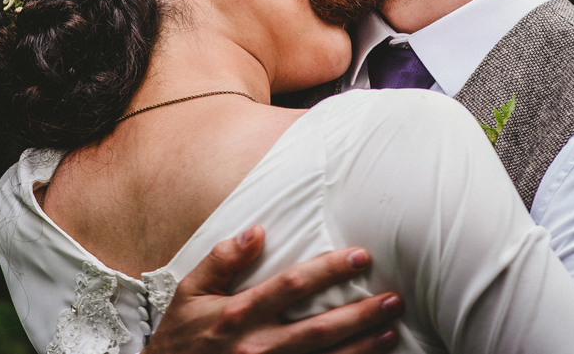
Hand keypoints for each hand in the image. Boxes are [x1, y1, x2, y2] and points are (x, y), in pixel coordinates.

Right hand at [145, 225, 402, 353]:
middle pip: (317, 330)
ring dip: (360, 348)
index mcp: (237, 315)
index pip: (291, 287)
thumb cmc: (180, 335)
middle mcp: (256, 347)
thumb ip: (223, 260)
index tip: (360, 257)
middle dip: (358, 314)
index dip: (328, 271)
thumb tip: (258, 231)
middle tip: (393, 299)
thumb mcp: (191, 291)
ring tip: (391, 329)